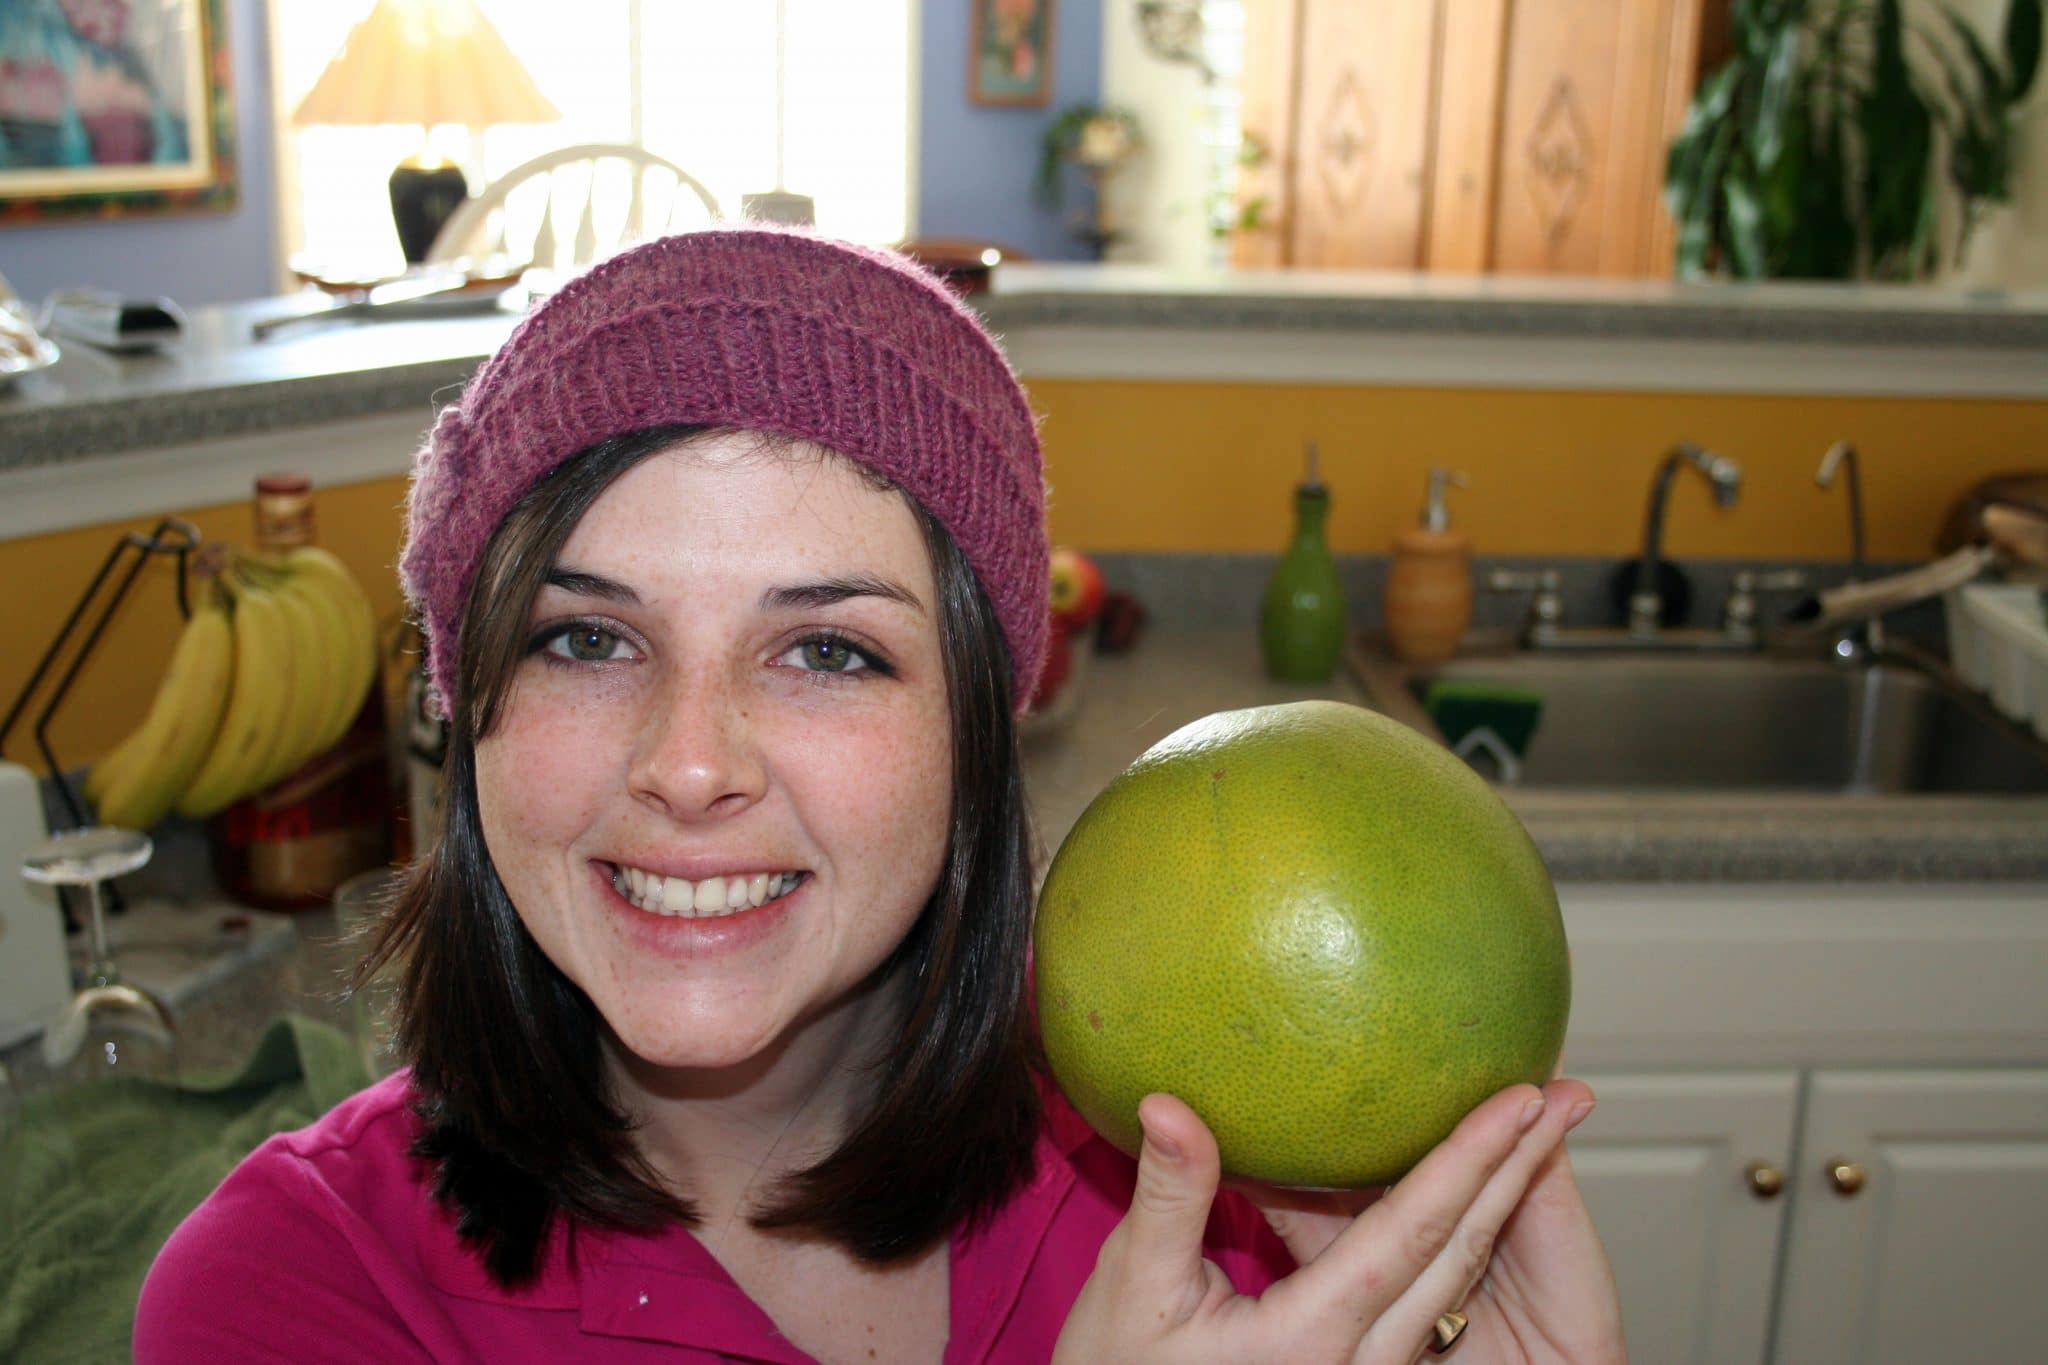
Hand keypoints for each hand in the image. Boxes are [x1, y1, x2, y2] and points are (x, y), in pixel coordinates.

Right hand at [1051, 1080, 1624, 1363]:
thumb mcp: (1135, 1289)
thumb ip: (1169, 1196)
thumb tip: (1172, 1106)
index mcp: (1313, 1338)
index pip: (1411, 1232)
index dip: (1469, 1160)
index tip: (1520, 1099)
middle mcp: (1357, 1359)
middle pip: (1454, 1253)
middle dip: (1513, 1169)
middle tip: (1559, 1095)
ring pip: (1445, 1276)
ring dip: (1495, 1201)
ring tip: (1531, 1131)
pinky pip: (1418, 1295)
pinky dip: (1451, 1234)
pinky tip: (1461, 1190)